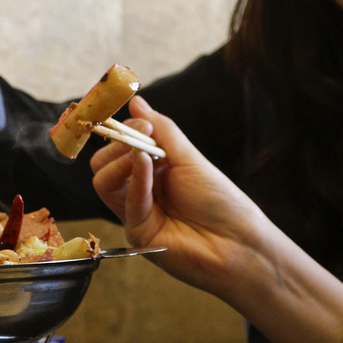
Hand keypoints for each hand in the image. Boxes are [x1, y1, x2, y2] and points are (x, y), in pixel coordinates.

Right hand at [90, 95, 276, 299]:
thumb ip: (161, 130)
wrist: (239, 241)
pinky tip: (147, 165)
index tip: (140, 120)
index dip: (124, 129)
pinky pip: (124, 201)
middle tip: (140, 135)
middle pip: (103, 163)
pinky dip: (135, 179)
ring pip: (103, 182)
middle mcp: (140, 189)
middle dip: (117, 144)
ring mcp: (136, 212)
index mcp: (152, 169)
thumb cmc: (220, 200)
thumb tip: (136, 101)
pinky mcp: (137, 232)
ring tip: (141, 152)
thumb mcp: (189, 158)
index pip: (119, 146)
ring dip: (119, 160)